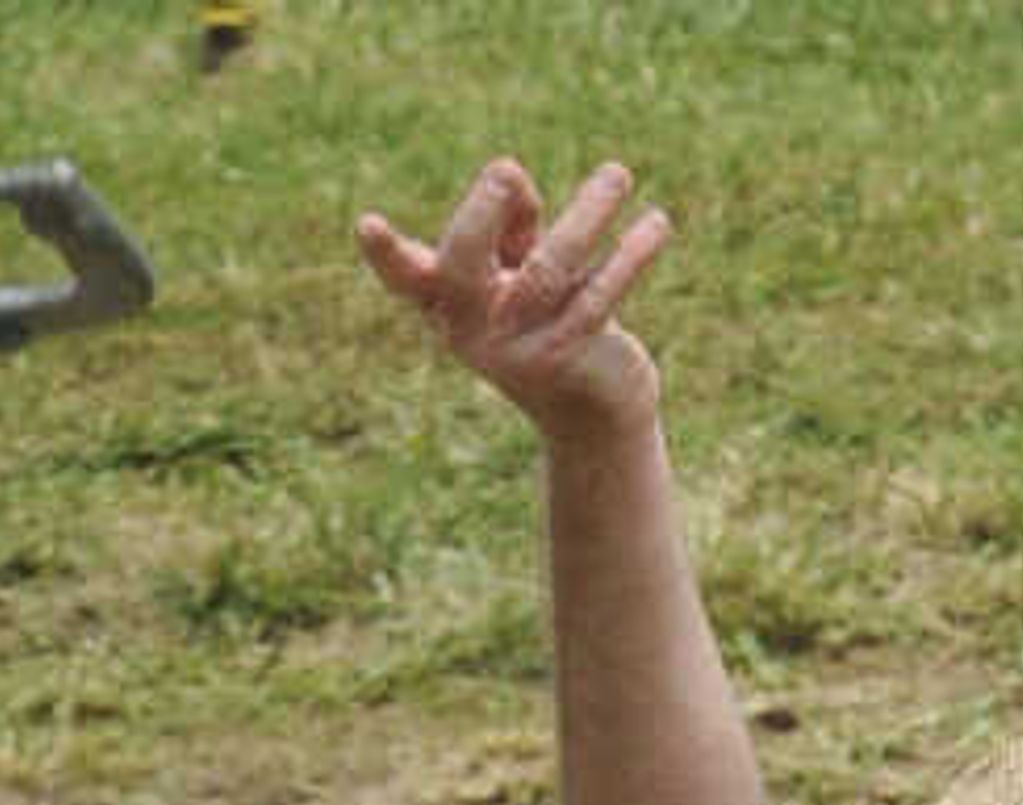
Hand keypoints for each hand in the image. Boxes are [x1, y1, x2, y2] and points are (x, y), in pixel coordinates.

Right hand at [357, 154, 671, 434]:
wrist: (594, 416)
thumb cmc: (554, 323)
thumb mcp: (522, 273)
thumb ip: (512, 225)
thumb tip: (510, 180)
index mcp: (451, 306)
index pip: (408, 278)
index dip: (386, 255)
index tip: (366, 225)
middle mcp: (473, 332)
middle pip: (461, 267)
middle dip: (481, 213)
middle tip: (506, 169)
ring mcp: (517, 351)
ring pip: (548, 269)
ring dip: (588, 212)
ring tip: (620, 175)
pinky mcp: (566, 361)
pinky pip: (599, 294)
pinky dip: (631, 253)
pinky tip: (656, 225)